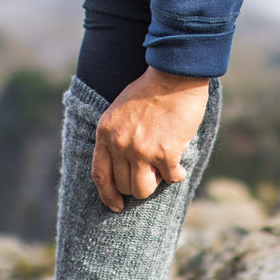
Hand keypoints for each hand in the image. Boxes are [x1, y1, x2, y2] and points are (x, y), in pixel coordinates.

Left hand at [92, 66, 209, 210]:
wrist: (175, 75)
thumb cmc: (151, 90)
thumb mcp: (120, 111)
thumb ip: (116, 136)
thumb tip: (122, 166)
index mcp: (105, 133)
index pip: (100, 174)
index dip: (107, 194)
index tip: (115, 205)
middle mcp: (120, 144)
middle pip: (124, 185)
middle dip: (138, 184)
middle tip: (151, 172)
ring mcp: (141, 150)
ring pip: (144, 189)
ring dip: (156, 183)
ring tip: (163, 168)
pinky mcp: (165, 153)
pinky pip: (171, 178)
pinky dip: (177, 174)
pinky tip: (180, 164)